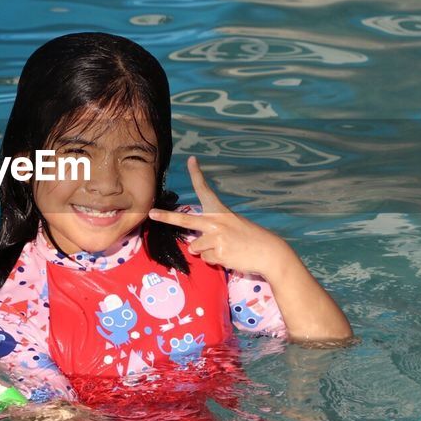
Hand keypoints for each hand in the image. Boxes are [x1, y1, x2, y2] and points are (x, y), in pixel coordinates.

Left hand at [147, 156, 290, 277]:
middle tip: (151, 213)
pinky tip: (229, 256)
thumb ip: (213, 229)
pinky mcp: (218, 253)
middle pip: (184, 219)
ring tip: (225, 249)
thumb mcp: (233, 225)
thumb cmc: (250, 238)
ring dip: (206, 252)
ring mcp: (215, 238)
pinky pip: (205, 259)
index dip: (197, 174)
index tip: (191, 160)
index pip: (206, 190)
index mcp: (220, 211)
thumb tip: (194, 244)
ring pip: (195, 247)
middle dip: (166, 217)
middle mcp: (215, 221)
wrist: (268, 252)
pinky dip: (214, 261)